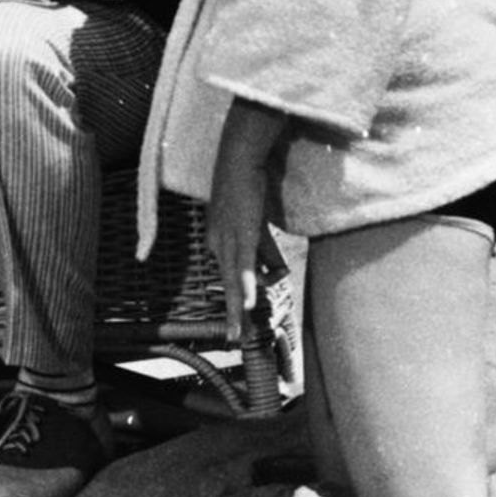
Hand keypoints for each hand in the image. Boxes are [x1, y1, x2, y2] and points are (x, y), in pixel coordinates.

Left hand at [205, 102, 285, 314]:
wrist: (239, 157)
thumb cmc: (248, 187)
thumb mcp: (257, 225)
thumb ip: (266, 249)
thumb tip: (276, 272)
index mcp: (219, 241)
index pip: (228, 277)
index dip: (237, 299)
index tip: (239, 323)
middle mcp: (219, 243)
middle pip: (227, 284)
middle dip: (233, 313)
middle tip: (234, 338)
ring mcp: (229, 238)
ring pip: (233, 279)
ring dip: (238, 306)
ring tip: (239, 331)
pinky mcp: (242, 231)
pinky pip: (245, 263)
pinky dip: (246, 283)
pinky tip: (248, 302)